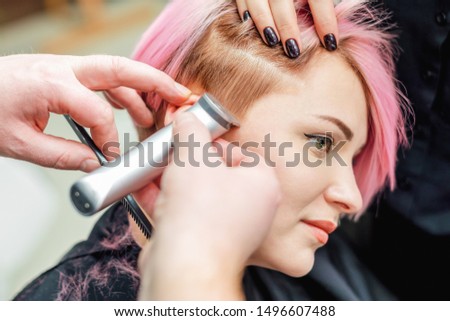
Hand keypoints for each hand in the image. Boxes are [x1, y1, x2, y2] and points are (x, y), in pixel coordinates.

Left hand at [0, 54, 191, 170]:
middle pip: (121, 69)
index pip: (98, 114)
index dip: (110, 139)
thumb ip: (63, 156)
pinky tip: (127, 105)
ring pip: (113, 70)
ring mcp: (62, 65)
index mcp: (52, 85)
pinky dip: (119, 89)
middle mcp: (62, 68)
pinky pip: (99, 76)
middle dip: (155, 81)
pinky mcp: (61, 70)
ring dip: (140, 88)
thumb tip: (95, 166)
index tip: (111, 157)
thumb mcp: (19, 143)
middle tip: (180, 96)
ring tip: (155, 112)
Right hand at [138, 112, 280, 299]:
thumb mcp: (193, 156)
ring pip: (197, 195)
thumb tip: (187, 118)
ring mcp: (227, 228)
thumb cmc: (201, 216)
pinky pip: (184, 214)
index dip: (214, 143)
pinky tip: (144, 189)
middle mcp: (250, 209)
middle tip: (170, 151)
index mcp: (262, 184)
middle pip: (216, 174)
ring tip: (152, 167)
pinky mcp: (204, 242)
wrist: (184, 267)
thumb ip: (190, 130)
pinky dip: (165, 201)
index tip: (194, 137)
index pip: (242, 153)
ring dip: (171, 180)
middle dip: (186, 162)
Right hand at [236, 0, 338, 56]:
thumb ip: (323, 5)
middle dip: (288, 26)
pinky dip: (246, 12)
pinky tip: (250, 26)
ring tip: (272, 42)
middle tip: (295, 51)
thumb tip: (332, 33)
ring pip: (258, 1)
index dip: (325, 20)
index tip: (330, 42)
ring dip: (264, 23)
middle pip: (282, 1)